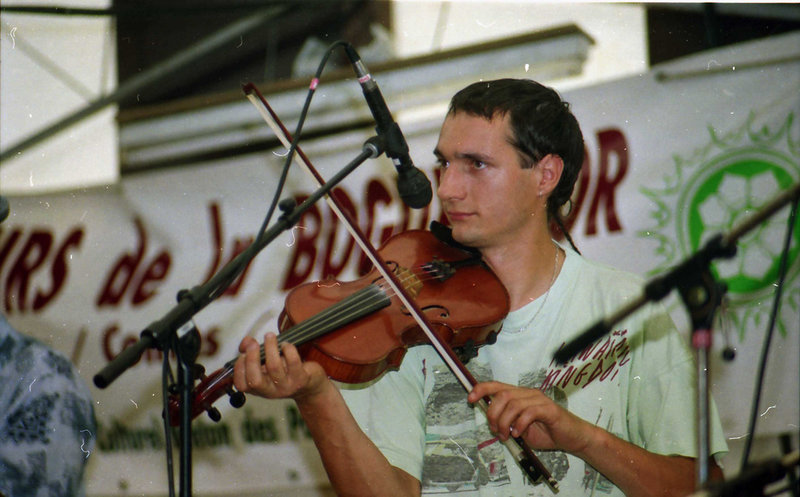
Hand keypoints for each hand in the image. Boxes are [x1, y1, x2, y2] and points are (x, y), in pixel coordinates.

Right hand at [233, 332, 327, 400]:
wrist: (309, 385)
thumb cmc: (284, 372)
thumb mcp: (265, 365)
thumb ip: (251, 352)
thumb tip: (245, 342)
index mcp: (258, 388)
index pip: (242, 385)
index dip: (239, 368)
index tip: (243, 354)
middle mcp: (271, 391)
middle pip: (255, 380)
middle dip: (252, 358)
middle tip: (254, 343)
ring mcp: (286, 386)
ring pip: (274, 367)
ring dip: (270, 347)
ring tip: (270, 336)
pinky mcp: (301, 379)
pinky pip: (293, 361)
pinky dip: (288, 349)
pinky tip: (285, 345)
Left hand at [468, 381, 595, 456]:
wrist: (572, 438)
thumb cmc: (547, 433)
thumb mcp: (521, 428)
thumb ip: (508, 423)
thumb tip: (491, 423)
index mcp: (520, 395)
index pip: (497, 386)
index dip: (481, 389)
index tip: (470, 399)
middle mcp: (528, 393)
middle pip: (502, 395)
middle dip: (493, 414)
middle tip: (496, 431)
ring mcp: (539, 400)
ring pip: (513, 404)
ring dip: (504, 422)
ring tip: (507, 436)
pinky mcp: (549, 409)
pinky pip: (529, 412)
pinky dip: (519, 424)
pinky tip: (519, 434)